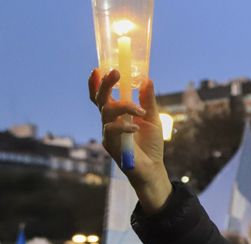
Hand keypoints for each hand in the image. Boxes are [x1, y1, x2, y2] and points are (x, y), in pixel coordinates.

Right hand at [88, 69, 169, 212]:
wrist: (152, 168)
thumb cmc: (150, 144)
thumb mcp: (152, 119)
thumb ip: (148, 101)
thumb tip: (147, 79)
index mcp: (117, 114)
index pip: (103, 96)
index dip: (98, 83)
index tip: (98, 68)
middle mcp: (109, 122)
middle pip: (100, 99)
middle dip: (105, 84)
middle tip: (115, 72)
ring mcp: (108, 133)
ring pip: (106, 112)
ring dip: (123, 106)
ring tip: (139, 110)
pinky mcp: (111, 145)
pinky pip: (112, 130)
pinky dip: (124, 126)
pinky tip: (136, 127)